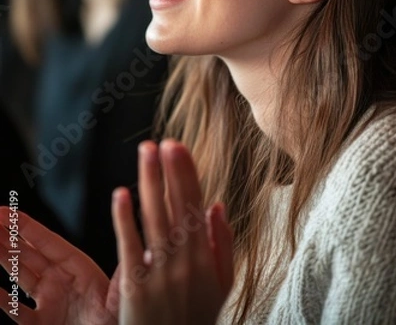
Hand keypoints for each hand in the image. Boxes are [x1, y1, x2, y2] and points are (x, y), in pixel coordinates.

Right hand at [0, 208, 118, 324]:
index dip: (23, 226)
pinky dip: (3, 299)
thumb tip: (150, 248)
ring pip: (18, 275)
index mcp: (77, 265)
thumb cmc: (123, 316)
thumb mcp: (123, 287)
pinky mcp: (40, 324)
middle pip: (26, 253)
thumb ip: (128, 265)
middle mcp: (59, 280)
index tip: (4, 211)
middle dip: (6, 236)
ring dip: (1, 259)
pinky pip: (16, 310)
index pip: (45, 240)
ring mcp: (48, 301)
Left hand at [112, 139, 233, 324]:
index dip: (187, 174)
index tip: (178, 146)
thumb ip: (222, 243)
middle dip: (170, 171)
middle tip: (162, 141)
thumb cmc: (197, 319)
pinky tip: (120, 195)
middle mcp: (185, 261)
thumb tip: (217, 204)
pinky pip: (130, 248)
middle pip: (177, 207)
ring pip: (155, 219)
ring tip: (145, 153)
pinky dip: (125, 220)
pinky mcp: (137, 288)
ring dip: (149, 183)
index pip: (196, 205)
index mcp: (205, 256)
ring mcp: (161, 274)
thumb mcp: (222, 285)